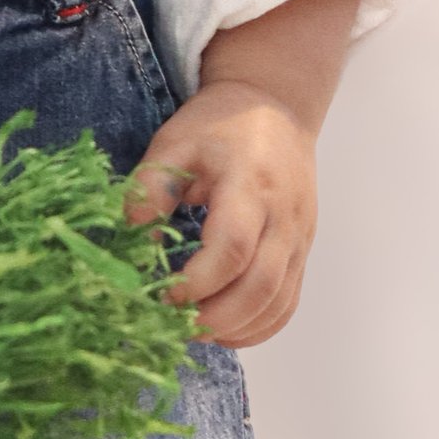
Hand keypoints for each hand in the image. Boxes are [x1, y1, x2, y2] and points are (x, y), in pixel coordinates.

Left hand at [121, 0, 362, 347]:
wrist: (276, 107)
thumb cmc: (220, 124)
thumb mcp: (174, 141)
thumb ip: (150, 188)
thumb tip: (135, 239)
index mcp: (250, 184)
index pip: (232, 246)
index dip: (198, 281)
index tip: (163, 294)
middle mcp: (283, 216)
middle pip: (261, 285)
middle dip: (216, 317)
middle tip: (175, 325)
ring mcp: (299, 237)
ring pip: (279, 301)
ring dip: (237, 328)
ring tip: (194, 331)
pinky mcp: (303, 250)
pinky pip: (288, 302)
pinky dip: (258, 326)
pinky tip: (225, 330)